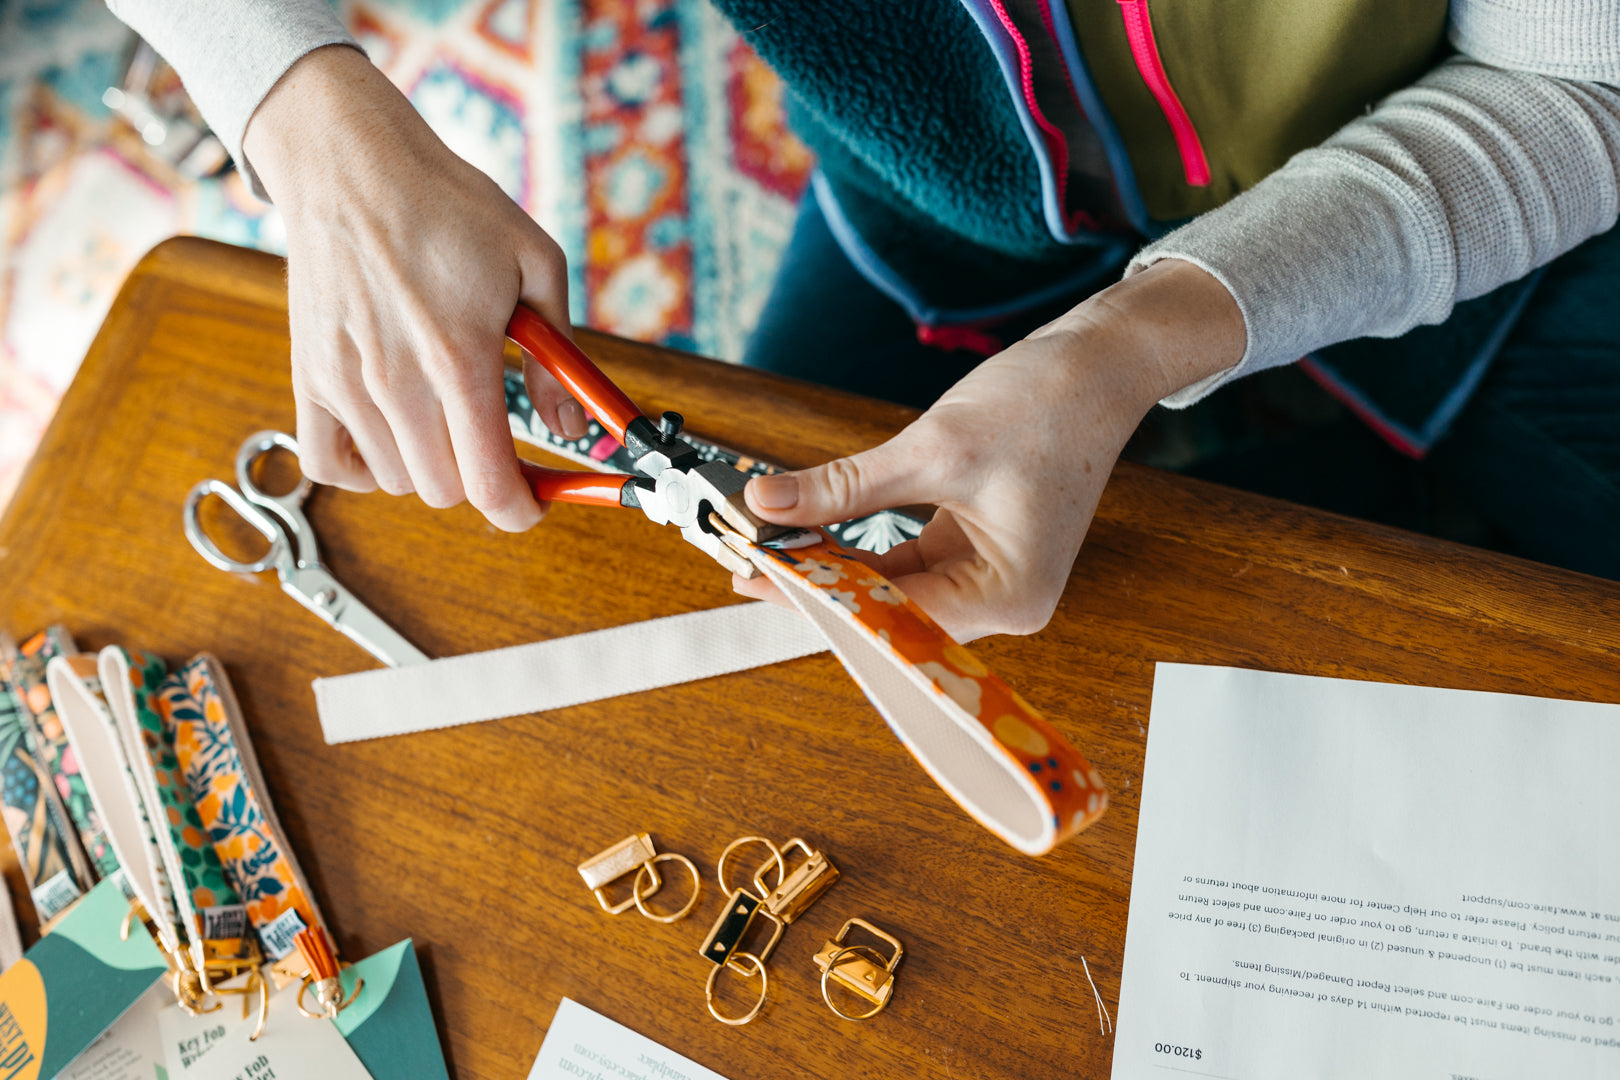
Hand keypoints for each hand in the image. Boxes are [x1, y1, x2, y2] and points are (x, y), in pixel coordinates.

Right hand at [243, 45, 584, 530]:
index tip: (533, 503)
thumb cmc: (448, 207)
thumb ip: (558, 357)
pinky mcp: (309, 377)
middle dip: (480, 476)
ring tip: (443, 413)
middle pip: (445, 489)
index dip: (520, 510)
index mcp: (460, 358)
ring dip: (429, 465)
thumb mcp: (536, 265)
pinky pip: (329, 465)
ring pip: (396, 481)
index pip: (488, 483)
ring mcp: (345, 384)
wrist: (353, 165)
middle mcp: (396, 382)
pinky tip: (392, 433)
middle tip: (495, 440)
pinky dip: (363, 467)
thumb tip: (569, 426)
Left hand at [733, 259, 1245, 640]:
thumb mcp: (932, 448)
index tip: (757, 582)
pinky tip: (813, 539)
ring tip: (769, 551)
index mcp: (1009, 595)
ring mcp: (993, 579)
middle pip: (893, 612)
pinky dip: (863, 551)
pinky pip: (909, 565)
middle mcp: (1006, 601)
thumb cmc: (1047, 404)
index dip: (820, 600)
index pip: (895, 616)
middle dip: (822, 587)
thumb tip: (765, 506)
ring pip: (894, 590)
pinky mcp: (979, 552)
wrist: (1100, 366)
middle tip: (748, 567)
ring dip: (836, 569)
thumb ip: (843, 488)